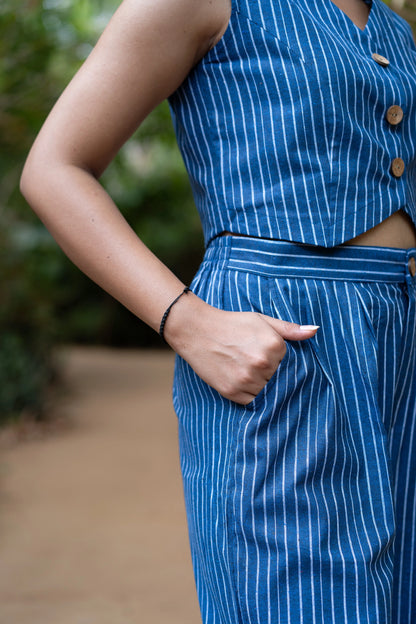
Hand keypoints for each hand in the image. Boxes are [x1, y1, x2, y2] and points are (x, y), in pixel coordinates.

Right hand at [165, 294, 318, 404]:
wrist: (197, 331)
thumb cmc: (231, 324)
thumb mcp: (261, 320)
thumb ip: (289, 328)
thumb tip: (315, 331)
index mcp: (274, 345)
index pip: (291, 364)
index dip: (282, 363)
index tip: (272, 360)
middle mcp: (262, 363)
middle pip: (281, 380)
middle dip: (274, 376)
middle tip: (259, 367)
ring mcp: (247, 379)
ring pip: (268, 393)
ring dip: (264, 387)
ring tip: (251, 374)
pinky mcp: (233, 392)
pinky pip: (253, 402)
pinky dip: (253, 397)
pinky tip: (245, 384)